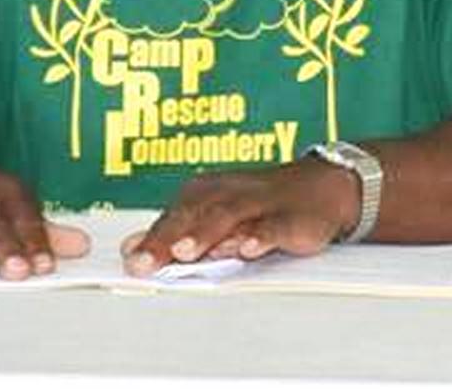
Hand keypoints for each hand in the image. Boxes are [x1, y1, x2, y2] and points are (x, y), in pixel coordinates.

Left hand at [120, 158, 359, 275]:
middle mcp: (228, 194)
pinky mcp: (290, 219)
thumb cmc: (261, 205)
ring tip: (184, 252)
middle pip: (193, 215)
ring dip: (205, 234)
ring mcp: (260, 205)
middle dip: (167, 238)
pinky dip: (261, 236)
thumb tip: (131, 249)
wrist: (321, 187)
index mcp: (206, 193)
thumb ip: (175, 232)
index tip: (130, 263)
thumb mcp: (214, 216)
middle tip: (144, 261)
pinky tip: (248, 249)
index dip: (150, 240)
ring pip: (229, 217)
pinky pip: (273, 226)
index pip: (173, 217)